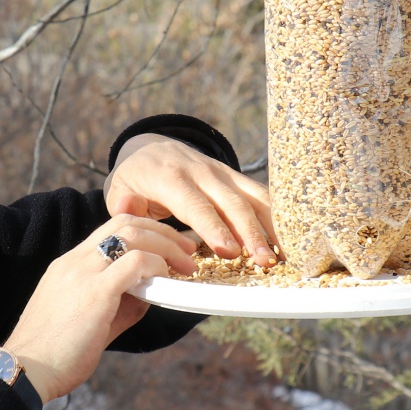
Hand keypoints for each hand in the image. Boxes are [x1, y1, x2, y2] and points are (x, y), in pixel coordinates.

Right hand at [1, 215, 196, 402]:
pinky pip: (136, 262)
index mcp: (69, 266)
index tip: (167, 247)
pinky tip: (165, 282)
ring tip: (186, 265)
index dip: (145, 231)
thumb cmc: (54, 356)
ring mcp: (83, 273)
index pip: (110, 229)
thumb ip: (120, 304)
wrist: (25, 371)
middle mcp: (74, 261)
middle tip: (187, 249)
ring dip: (166, 245)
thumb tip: (151, 293)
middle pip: (125, 222)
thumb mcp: (90, 322)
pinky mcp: (95, 292)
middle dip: (162, 231)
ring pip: (132, 234)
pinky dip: (157, 266)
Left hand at [102, 134, 276, 265]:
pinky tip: (291, 240)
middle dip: (251, 233)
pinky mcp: (236, 178)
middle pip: (232, 203)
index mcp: (171, 177)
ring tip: (286, 255)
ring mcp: (223, 173)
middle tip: (264, 262)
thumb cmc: (136, 178)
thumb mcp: (119, 188)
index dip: (214, 227)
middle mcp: (202, 172)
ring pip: (254, 197)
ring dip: (272, 227)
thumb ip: (123, 203)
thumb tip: (126, 209)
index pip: (196, 204)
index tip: (229, 250)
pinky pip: (261, 195)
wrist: (152, 148)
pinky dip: (278, 216)